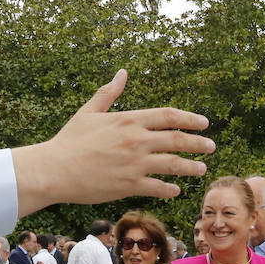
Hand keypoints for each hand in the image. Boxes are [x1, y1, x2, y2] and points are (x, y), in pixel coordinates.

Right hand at [10, 70, 213, 214]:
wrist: (53, 169)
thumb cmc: (68, 140)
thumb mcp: (89, 112)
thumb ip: (109, 93)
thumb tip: (122, 73)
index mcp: (129, 120)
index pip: (169, 115)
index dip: (189, 118)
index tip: (203, 123)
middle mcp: (136, 140)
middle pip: (178, 139)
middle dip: (198, 143)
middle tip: (211, 146)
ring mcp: (135, 164)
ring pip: (173, 164)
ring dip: (191, 166)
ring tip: (202, 168)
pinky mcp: (129, 185)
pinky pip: (157, 187)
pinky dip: (170, 189)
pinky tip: (176, 190)